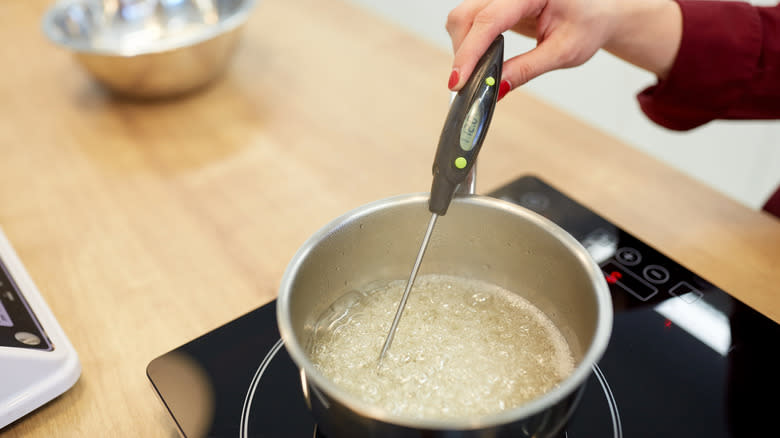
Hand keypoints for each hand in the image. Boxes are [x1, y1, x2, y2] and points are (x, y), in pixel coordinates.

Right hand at [446, 0, 681, 98]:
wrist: (596, 13)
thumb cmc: (587, 26)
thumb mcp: (563, 52)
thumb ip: (527, 69)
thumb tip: (496, 87)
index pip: (489, 19)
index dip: (470, 52)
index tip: (458, 80)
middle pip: (467, 15)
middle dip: (464, 52)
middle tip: (470, 83)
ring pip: (462, 17)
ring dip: (464, 47)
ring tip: (480, 70)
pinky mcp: (495, 3)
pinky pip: (469, 18)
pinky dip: (469, 42)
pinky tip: (482, 57)